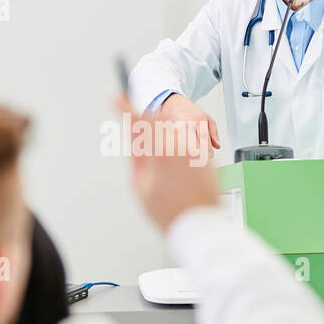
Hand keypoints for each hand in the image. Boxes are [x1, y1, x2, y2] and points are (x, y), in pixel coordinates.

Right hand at [116, 95, 217, 232]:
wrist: (198, 224)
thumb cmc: (170, 212)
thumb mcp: (140, 186)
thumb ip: (137, 159)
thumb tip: (134, 143)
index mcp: (162, 152)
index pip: (140, 122)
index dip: (126, 109)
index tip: (117, 100)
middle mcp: (181, 147)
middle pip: (159, 124)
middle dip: (147, 126)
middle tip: (139, 139)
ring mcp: (196, 151)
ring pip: (175, 134)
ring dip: (164, 139)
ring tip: (161, 167)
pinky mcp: (206, 159)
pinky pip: (189, 147)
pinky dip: (179, 152)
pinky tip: (176, 172)